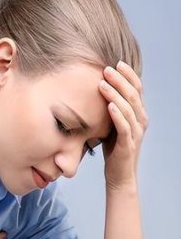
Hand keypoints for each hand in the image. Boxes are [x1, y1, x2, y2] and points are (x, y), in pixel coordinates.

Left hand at [98, 61, 148, 191]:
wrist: (120, 176)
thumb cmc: (114, 149)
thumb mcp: (112, 125)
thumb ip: (111, 111)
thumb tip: (98, 93)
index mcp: (138, 114)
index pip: (136, 89)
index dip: (128, 75)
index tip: (116, 63)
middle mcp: (141, 121)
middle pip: (133, 95)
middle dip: (120, 80)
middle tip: (106, 69)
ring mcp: (136, 133)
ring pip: (128, 108)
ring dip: (115, 94)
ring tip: (103, 83)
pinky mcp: (128, 145)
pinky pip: (124, 127)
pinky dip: (117, 115)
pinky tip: (109, 105)